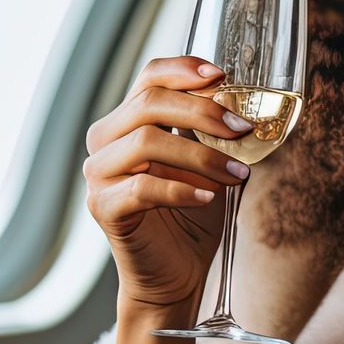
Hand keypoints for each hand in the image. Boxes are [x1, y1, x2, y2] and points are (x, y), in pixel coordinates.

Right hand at [83, 54, 254, 309]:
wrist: (175, 274)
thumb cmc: (191, 214)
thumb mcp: (206, 163)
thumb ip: (212, 131)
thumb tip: (244, 103)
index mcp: (128, 122)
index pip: (149, 78)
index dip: (184, 70)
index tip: (223, 75)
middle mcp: (105, 142)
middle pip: (148, 103)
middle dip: (202, 111)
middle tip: (242, 129)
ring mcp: (99, 175)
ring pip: (146, 142)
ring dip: (200, 155)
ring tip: (237, 173)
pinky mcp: (103, 208)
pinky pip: (142, 187)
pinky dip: (182, 189)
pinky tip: (209, 197)